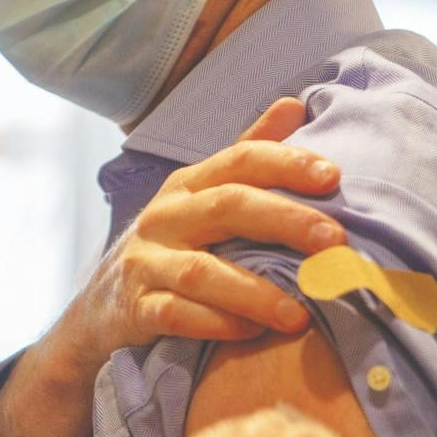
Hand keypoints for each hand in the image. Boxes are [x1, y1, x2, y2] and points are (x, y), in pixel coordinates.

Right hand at [68, 97, 344, 360]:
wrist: (101, 304)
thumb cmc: (172, 243)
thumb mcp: (203, 195)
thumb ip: (249, 154)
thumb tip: (295, 104)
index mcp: (189, 184)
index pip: (240, 160)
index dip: (286, 163)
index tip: (333, 176)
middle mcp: (165, 216)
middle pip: (227, 206)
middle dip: (285, 220)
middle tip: (335, 241)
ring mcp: (146, 262)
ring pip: (201, 272)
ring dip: (255, 292)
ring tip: (300, 314)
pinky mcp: (135, 308)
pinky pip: (175, 316)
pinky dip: (216, 324)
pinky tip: (254, 332)